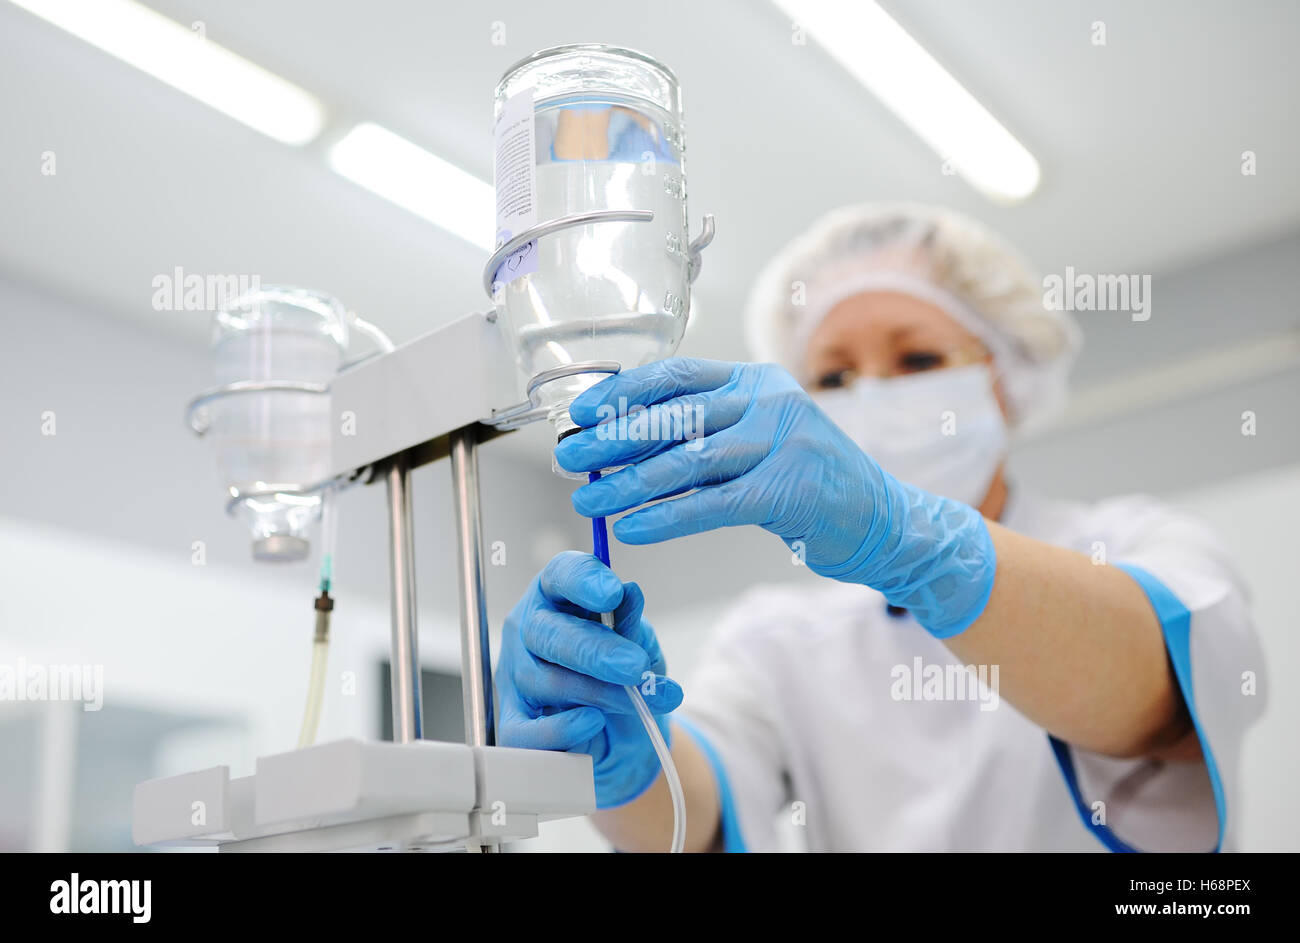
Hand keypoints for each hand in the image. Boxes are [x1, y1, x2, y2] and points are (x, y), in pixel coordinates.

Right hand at [496, 552, 682, 807]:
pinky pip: (526, 731)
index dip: (584, 580)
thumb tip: (631, 594)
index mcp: (558, 595)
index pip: (561, 575)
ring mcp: (515, 675)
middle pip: (548, 632)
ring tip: (637, 700)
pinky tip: (592, 722)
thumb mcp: (639, 644)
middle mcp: (529, 628)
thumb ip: (632, 624)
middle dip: (595, 651)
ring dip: (599, 693)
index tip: (614, 592)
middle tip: (634, 665)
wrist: (622, 733)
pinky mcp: (513, 721)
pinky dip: (562, 730)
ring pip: (548, 681)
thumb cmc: (623, 675)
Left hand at [554, 358, 996, 637]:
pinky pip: (711, 505)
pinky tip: (632, 529)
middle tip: (568, 458)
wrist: (886, 519)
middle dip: (612, 439)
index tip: (581, 414)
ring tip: (588, 501)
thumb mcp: (762, 439)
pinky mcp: (788, 491)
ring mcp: (782, 445)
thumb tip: (626, 443)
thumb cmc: (811, 482)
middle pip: (672, 417)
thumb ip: (709, 433)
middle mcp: (769, 403)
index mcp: (757, 382)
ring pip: (685, 463)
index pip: (677, 375)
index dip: (622, 393)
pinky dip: (665, 518)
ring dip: (627, 484)